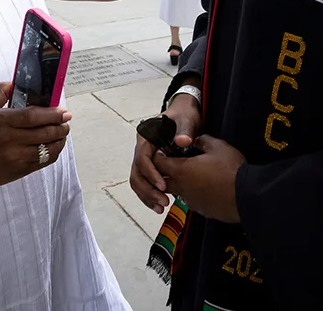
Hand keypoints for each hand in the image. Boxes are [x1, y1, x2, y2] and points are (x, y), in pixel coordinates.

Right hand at [0, 82, 70, 192]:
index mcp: (1, 121)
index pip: (32, 116)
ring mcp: (15, 157)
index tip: (62, 111)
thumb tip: (17, 83)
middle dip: (61, 126)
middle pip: (44, 132)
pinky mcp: (19, 170)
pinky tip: (54, 145)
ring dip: (60, 139)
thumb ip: (1, 91)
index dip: (52, 114)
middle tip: (66, 120)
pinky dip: (53, 152)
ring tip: (62, 132)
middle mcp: (9, 140)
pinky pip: (43, 161)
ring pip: (47, 148)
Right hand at [129, 91, 200, 214]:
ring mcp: (145, 159)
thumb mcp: (186, 120)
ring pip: (138, 180)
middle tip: (164, 201)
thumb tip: (182, 141)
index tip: (163, 185)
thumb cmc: (184, 116)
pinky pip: (145, 183)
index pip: (142, 158)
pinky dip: (150, 195)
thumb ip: (184, 130)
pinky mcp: (151, 167)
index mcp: (146, 136)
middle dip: (148, 189)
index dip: (151, 173)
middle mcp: (142, 149)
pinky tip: (160, 206)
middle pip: (137, 173)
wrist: (184, 115)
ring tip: (161, 207)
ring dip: (147, 195)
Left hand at [153, 135, 244, 223]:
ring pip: (176, 192)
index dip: (158, 156)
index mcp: (182, 170)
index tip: (164, 151)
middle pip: (161, 181)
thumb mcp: (218, 146)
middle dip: (164, 173)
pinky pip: (190, 201)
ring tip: (191, 176)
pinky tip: (204, 188)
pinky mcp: (201, 210)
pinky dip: (192, 194)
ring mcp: (191, 201)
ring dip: (179, 185)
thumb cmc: (232, 170)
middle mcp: (182, 187)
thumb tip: (197, 140)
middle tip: (173, 164)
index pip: (158, 163)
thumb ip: (203, 140)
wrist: (247, 196)